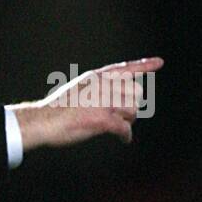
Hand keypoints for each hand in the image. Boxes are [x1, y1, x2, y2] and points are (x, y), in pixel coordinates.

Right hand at [9, 57, 163, 151]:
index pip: (125, 68)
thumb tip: (114, 100)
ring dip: (128, 121)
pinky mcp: (102, 119)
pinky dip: (125, 135)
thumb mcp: (77, 89)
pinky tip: (124, 139)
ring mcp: (103, 101)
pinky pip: (124, 128)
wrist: (42, 120)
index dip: (144, 65)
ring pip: (132, 110)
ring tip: (118, 127)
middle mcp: (102, 85)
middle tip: (123, 116)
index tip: (159, 62)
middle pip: (135, 93)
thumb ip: (95, 89)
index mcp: (96, 77)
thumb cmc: (55, 110)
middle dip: (131, 106)